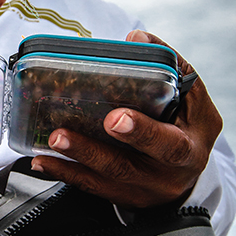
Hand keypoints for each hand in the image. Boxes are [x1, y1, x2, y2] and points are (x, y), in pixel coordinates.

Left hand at [31, 30, 222, 208]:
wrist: (187, 172)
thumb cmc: (188, 126)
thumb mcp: (193, 98)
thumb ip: (170, 65)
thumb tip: (136, 39)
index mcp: (188, 149)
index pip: (167, 144)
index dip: (141, 132)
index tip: (115, 118)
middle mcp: (164, 176)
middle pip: (124, 166)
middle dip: (90, 150)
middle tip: (61, 133)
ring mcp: (139, 190)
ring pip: (101, 179)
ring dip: (69, 161)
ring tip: (48, 142)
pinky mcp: (119, 196)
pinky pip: (88, 186)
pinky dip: (64, 172)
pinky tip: (42, 160)